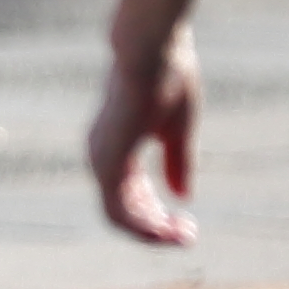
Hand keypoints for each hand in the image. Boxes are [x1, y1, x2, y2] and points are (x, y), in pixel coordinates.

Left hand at [90, 25, 202, 244]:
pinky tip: (168, 230)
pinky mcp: (107, 160)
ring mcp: (100, 159)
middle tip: (188, 238)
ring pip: (117, 215)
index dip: (156, 217)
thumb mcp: (178, 130)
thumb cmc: (168, 79)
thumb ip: (177, 163)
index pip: (128, 197)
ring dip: (150, 232)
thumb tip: (182, 198)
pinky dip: (141, 225)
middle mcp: (101, 157)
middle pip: (122, 211)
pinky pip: (117, 208)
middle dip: (155, 230)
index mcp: (116, 148)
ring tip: (184, 236)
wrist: (153, 50)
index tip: (187, 226)